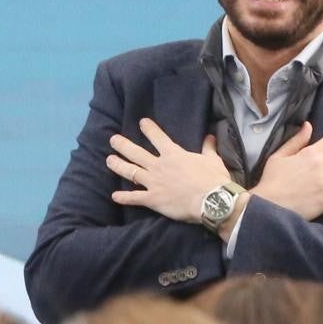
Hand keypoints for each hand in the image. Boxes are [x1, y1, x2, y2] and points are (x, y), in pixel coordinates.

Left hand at [104, 118, 229, 223]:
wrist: (212, 201)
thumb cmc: (213, 179)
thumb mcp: (213, 160)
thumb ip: (208, 148)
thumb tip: (210, 136)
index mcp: (173, 154)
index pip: (157, 137)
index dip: (148, 129)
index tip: (141, 122)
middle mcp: (159, 166)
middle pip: (136, 153)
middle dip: (123, 145)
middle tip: (113, 140)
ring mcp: (154, 182)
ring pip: (131, 172)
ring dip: (118, 165)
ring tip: (109, 160)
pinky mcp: (153, 199)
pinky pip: (135, 198)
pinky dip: (124, 198)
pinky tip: (114, 197)